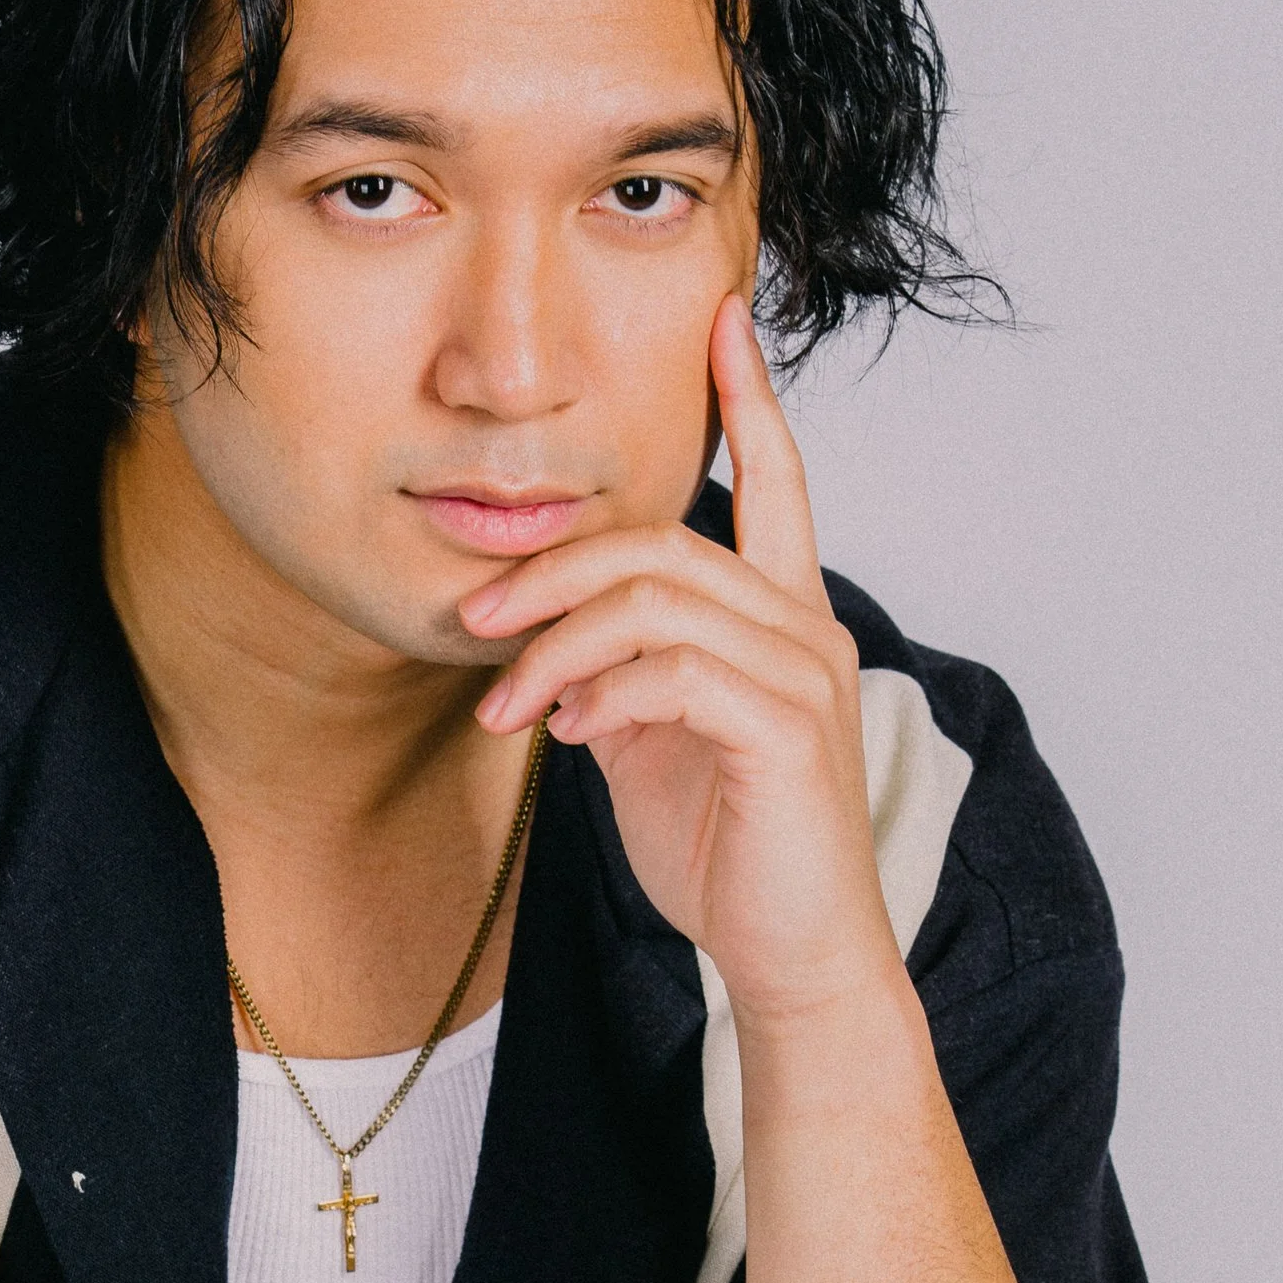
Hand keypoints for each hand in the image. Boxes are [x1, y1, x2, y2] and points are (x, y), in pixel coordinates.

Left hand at [463, 293, 901, 1020]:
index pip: (777, 484)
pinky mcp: (786, 733)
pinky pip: (671, 673)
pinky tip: (571, 736)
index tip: (725, 320)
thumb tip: (556, 658)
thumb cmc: (732, 858)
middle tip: (476, 624)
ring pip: (655, 602)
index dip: (750, 400)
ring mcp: (804, 677)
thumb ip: (622, 680)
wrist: (793, 961)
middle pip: (663, 544)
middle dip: (552, 574)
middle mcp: (807, 631)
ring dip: (556, 648)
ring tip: (508, 706)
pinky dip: (601, 696)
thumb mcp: (658, 748)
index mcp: (786, 620)